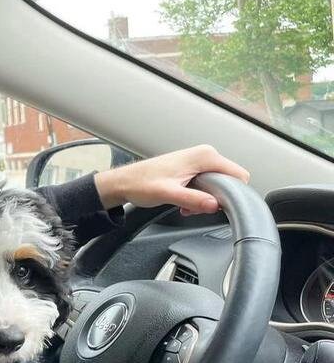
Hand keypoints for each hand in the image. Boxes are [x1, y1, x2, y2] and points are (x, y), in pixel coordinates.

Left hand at [94, 145, 249, 215]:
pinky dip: (198, 198)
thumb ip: (193, 199)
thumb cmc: (140, 184)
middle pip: (229, 181)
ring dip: (205, 200)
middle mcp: (204, 155)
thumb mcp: (168, 194)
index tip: (219, 206)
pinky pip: (207, 186)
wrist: (124, 182)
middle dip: (216, 199)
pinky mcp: (192, 169)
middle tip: (196, 208)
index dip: (233, 194)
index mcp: (204, 156)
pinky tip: (184, 203)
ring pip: (217, 186)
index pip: (238, 175)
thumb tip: (215, 205)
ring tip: (186, 206)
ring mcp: (198, 162)